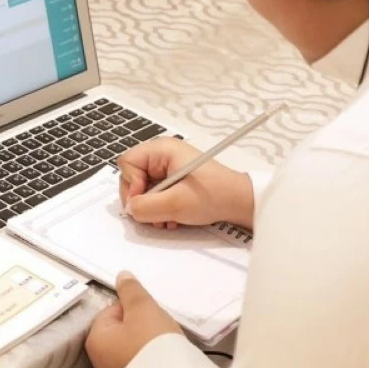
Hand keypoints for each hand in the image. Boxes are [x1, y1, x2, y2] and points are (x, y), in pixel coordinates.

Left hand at [85, 271, 181, 367]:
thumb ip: (131, 290)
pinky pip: (139, 364)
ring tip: (164, 345)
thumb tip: (121, 276)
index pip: (113, 310)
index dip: (134, 308)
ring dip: (146, 343)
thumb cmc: (152, 342)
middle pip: (122, 329)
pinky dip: (150, 359)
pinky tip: (163, 360)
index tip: (150, 316)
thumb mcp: (142, 308)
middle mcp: (98, 360)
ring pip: (131, 347)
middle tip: (158, 330)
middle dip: (140, 326)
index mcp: (95, 339)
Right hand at [117, 137, 254, 229]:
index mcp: (163, 149)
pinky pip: (155, 193)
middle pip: (133, 176)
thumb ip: (146, 207)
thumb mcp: (176, 204)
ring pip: (143, 188)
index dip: (131, 184)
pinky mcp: (174, 179)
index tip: (143, 200)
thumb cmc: (216, 195)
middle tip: (153, 214)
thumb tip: (130, 209)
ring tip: (167, 218)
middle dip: (141, 199)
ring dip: (151, 207)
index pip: (128, 162)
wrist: (240, 202)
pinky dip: (160, 207)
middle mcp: (163, 155)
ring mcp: (168, 167)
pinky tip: (172, 216)